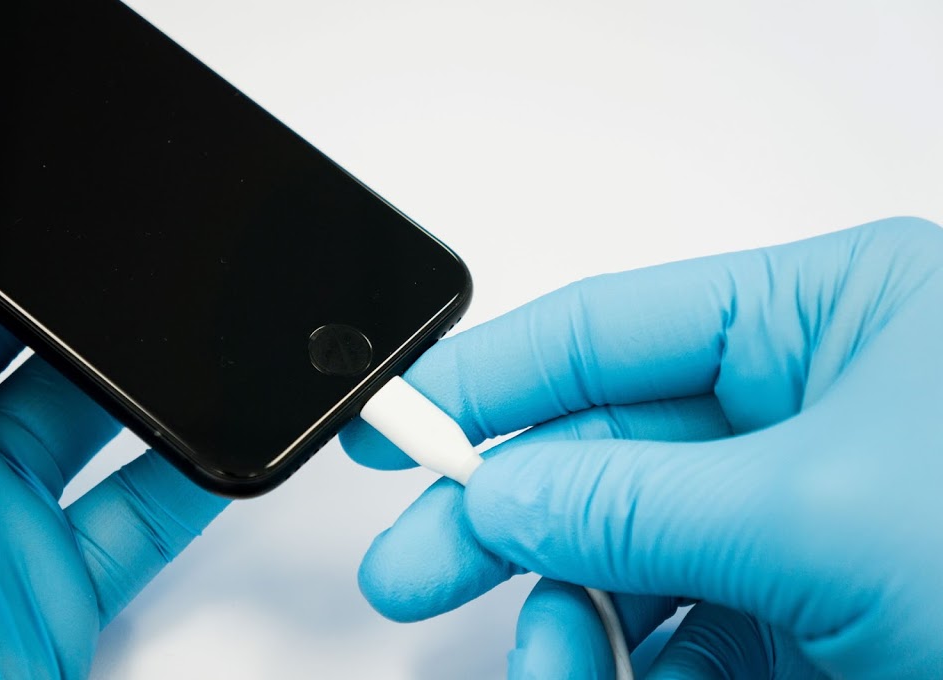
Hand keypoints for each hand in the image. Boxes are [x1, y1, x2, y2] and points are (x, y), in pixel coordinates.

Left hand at [0, 270, 227, 677]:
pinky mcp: (59, 583)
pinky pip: (144, 514)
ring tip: (177, 328)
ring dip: (136, 379)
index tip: (16, 198)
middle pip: (13, 347)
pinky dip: (191, 478)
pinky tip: (223, 430)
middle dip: (61, 301)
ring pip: (90, 421)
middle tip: (111, 253)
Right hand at [340, 217, 942, 677]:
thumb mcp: (820, 513)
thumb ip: (635, 498)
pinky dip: (627, 666)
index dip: (490, 376)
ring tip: (550, 670)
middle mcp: (807, 410)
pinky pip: (677, 633)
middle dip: (506, 514)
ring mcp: (802, 522)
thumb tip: (503, 493)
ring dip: (570, 617)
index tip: (400, 422)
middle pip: (605, 449)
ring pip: (630, 557)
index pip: (609, 329)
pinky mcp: (807, 614)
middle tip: (410, 567)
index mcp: (825, 319)